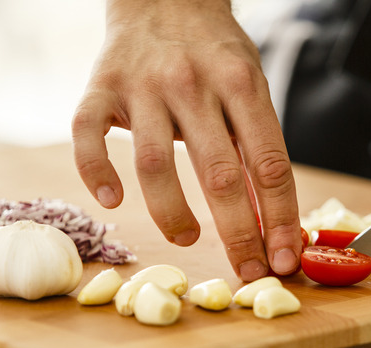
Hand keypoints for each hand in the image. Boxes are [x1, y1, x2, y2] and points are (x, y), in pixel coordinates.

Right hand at [72, 0, 301, 280]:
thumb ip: (256, 148)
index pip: (268, 164)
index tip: (283, 260)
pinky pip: (87, 134)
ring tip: (187, 239)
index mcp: (242, 84)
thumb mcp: (250, 88)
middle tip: (246, 270)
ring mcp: (142, 84)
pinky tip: (112, 200)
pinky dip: (96, 171)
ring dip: (172, 214)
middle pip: (218, 174)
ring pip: (154, 163)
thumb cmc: (215, 53)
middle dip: (237, 233)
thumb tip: (269, 222)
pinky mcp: (99, 86)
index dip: (278, 219)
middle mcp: (192, 83)